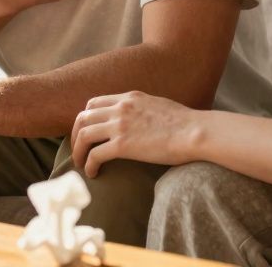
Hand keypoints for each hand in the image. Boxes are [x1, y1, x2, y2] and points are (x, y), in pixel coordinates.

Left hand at [70, 91, 201, 177]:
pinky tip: (93, 173)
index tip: (86, 132)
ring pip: (84, 135)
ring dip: (78, 151)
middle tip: (78, 149)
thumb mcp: (158, 105)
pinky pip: (95, 154)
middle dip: (76, 135)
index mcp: (129, 98)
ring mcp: (120, 125)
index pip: (94, 103)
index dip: (85, 118)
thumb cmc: (185, 123)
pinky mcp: (123, 145)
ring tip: (80, 163)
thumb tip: (139, 119)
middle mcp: (120, 108)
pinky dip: (89, 164)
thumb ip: (141, 109)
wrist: (195, 132)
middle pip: (83, 117)